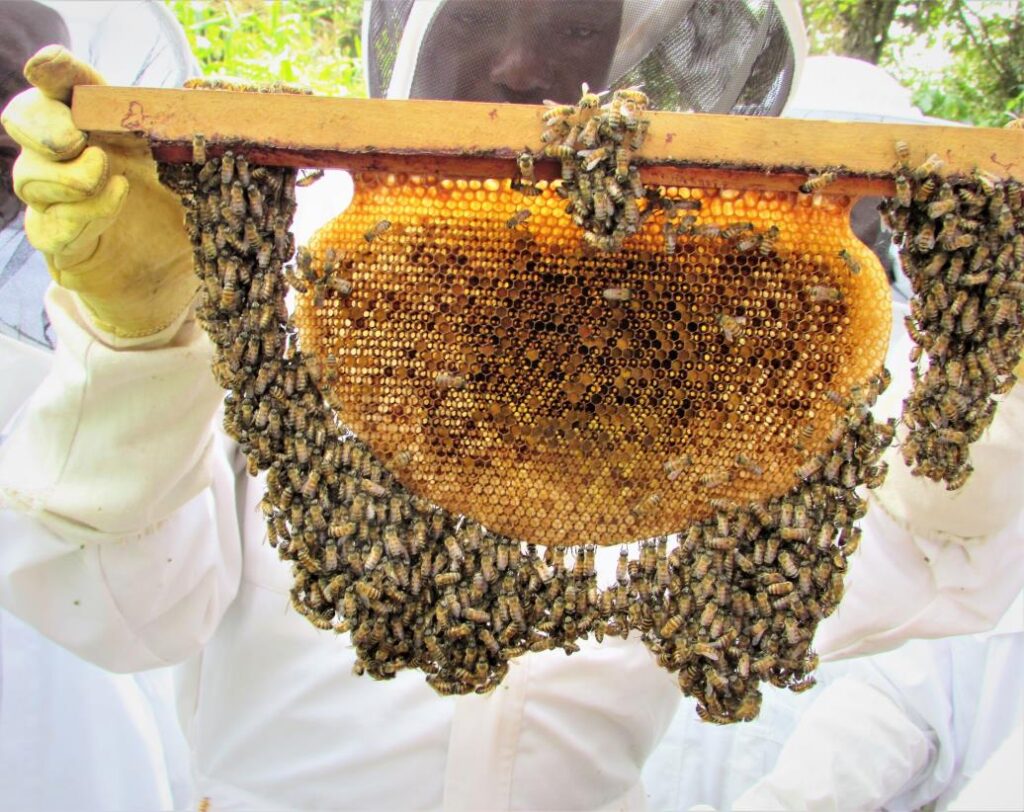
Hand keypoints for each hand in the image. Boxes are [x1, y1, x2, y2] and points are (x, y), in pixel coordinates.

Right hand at [1, 45, 197, 338]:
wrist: (181, 279)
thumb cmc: (190, 217)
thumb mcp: (210, 174)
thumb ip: (213, 135)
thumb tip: (219, 93)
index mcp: (108, 128)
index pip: (69, 89)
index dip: (55, 73)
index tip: (48, 69)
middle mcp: (73, 158)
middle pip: (26, 122)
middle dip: (42, 124)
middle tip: (76, 137)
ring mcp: (60, 203)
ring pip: (30, 177)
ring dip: (66, 174)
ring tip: (104, 172)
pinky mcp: (62, 247)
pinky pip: (49, 226)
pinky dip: (80, 213)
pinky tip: (115, 200)